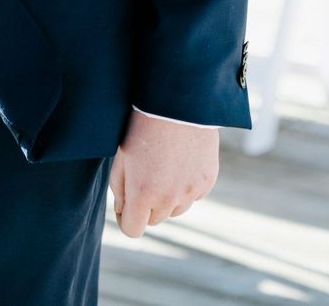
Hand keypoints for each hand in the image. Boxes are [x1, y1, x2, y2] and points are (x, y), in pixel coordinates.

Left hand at [109, 110, 218, 236]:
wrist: (177, 99)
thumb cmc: (142, 122)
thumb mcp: (122, 153)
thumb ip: (120, 187)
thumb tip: (124, 210)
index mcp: (143, 192)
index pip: (132, 229)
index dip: (125, 218)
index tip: (125, 206)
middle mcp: (170, 198)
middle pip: (154, 219)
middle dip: (146, 204)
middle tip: (144, 174)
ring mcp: (191, 191)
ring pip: (175, 210)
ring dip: (167, 197)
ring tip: (162, 165)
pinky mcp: (208, 181)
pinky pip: (193, 195)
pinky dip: (186, 185)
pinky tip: (180, 160)